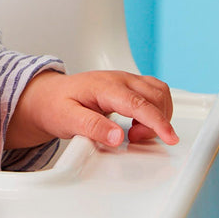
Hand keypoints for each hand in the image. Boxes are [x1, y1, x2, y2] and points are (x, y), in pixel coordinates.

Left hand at [7, 69, 177, 149]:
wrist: (48, 95)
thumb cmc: (56, 105)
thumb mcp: (67, 119)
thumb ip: (93, 128)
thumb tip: (117, 137)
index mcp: (104, 86)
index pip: (139, 104)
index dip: (157, 122)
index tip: (170, 138)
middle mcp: (118, 79)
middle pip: (155, 96)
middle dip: (156, 122)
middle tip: (134, 138)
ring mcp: (125, 80)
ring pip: (159, 91)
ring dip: (159, 114)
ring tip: (136, 131)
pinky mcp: (128, 85)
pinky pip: (154, 92)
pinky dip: (157, 108)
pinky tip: (140, 122)